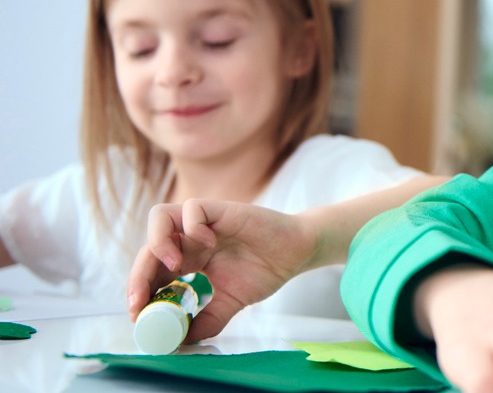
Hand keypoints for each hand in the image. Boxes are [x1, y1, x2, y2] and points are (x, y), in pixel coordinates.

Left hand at [127, 200, 317, 341]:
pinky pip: (193, 208)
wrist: (297, 252)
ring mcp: (204, 223)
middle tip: (141, 301)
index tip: (137, 314)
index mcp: (188, 260)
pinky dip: (194, 227)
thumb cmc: (264, 271)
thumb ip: (206, 321)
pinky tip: (209, 244)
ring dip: (158, 243)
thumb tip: (181, 341)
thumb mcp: (230, 304)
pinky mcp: (221, 210)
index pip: (151, 271)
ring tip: (173, 265)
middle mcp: (190, 239)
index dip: (139, 289)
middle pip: (148, 249)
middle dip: (138, 276)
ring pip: (159, 216)